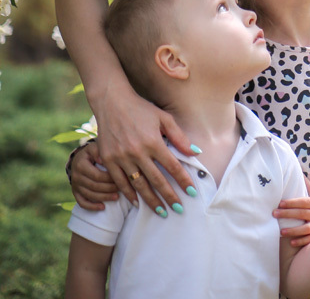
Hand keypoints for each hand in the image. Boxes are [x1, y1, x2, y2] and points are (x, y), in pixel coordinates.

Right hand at [70, 142, 117, 210]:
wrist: (79, 159)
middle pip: (94, 186)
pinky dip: (92, 207)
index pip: (97, 175)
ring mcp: (75, 186)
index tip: (121, 178)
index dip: (109, 178)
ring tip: (117, 197)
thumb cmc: (91, 153)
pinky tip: (103, 207)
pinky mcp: (75, 193)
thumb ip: (99, 151)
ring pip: (90, 195)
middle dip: (109, 188)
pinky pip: (82, 203)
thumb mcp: (94, 147)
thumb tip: (103, 159)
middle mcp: (76, 176)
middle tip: (122, 188)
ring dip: (104, 198)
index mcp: (80, 164)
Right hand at [94, 81, 196, 214]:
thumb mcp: (163, 118)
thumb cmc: (141, 109)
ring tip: (161, 211)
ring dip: (151, 200)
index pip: (173, 166)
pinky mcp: (108, 160)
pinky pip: (120, 182)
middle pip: (157, 180)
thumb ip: (179, 137)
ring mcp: (122, 157)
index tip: (191, 192)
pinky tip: (137, 202)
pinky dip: (129, 194)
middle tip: (179, 209)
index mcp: (154, 141)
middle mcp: (138, 152)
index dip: (183, 180)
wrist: (112, 102)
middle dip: (169, 196)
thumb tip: (195, 152)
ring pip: (139, 185)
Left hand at [275, 183, 309, 246]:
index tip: (280, 203)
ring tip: (281, 231)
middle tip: (274, 214)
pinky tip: (292, 242)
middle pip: (302, 214)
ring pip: (306, 229)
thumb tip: (298, 170)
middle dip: (287, 214)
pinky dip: (302, 241)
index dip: (292, 202)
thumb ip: (307, 185)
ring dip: (293, 230)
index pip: (303, 202)